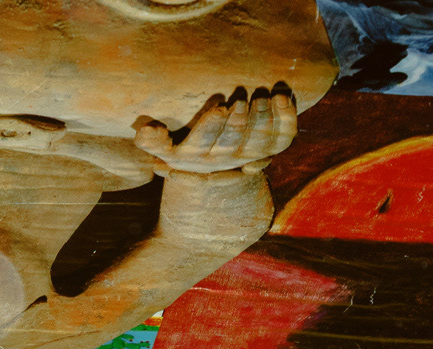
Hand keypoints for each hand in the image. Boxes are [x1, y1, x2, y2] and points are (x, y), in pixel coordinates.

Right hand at [134, 83, 295, 174]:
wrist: (220, 167)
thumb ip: (152, 141)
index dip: (213, 127)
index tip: (220, 107)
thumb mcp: (167, 149)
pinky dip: (287, 118)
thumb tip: (145, 130)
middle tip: (241, 99)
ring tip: (260, 96)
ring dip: (263, 118)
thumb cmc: (187, 147)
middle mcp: (226, 159)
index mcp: (199, 157)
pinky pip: (284, 138)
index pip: (203, 145)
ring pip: (261, 142)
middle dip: (239, 122)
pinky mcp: (272, 147)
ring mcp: (251, 155)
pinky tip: (282, 98)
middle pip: (234, 144)